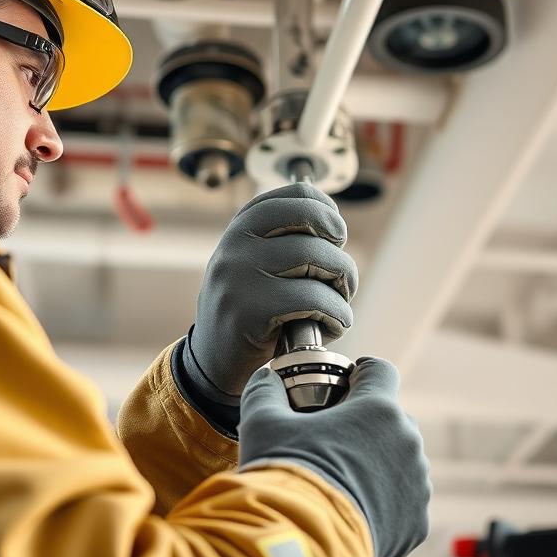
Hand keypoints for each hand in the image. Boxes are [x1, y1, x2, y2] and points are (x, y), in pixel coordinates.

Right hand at [178, 183, 357, 408]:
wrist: (213, 360)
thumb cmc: (250, 309)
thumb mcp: (256, 264)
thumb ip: (284, 239)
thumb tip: (332, 220)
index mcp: (241, 227)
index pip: (297, 195)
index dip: (328, 213)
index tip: (335, 237)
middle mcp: (235, 244)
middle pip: (313, 226)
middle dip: (340, 255)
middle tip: (342, 279)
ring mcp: (239, 276)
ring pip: (317, 260)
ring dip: (343, 287)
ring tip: (338, 307)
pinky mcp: (249, 310)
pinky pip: (314, 300)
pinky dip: (337, 315)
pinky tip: (333, 326)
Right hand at [238, 357, 430, 556]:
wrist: (302, 548)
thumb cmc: (285, 477)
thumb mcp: (263, 423)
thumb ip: (266, 391)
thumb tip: (266, 379)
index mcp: (378, 409)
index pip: (380, 370)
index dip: (360, 372)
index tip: (344, 384)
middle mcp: (407, 442)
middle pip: (390, 418)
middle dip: (364, 423)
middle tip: (330, 439)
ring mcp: (417, 485)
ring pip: (398, 460)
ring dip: (375, 462)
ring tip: (339, 480)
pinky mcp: (416, 523)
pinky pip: (401, 501)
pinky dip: (381, 501)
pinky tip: (350, 509)